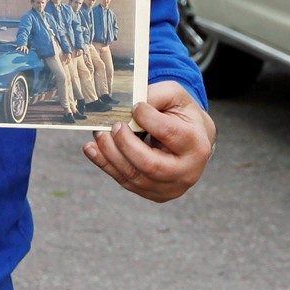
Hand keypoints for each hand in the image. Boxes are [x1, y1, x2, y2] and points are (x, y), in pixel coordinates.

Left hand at [82, 81, 214, 202]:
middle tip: (113, 125)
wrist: (192, 142)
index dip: (147, 118)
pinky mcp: (154, 194)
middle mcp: (187, 172)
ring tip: (99, 134)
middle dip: (125, 144)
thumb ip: (155, 95)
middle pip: (150, 164)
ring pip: (134, 176)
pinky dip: (106, 165)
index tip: (135, 106)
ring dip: (110, 155)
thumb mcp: (175, 96)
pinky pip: (125, 182)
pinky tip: (92, 149)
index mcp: (196, 145)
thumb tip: (128, 107)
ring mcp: (170, 188)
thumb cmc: (182, 116)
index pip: (168, 132)